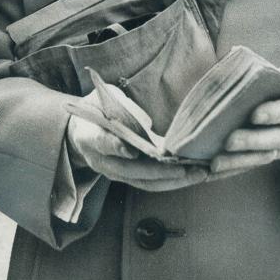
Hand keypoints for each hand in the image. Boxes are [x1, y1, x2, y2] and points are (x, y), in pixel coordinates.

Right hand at [67, 115, 207, 191]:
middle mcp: (102, 161)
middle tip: (185, 169)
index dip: (116, 147)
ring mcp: (116, 172)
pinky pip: (151, 182)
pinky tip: (191, 174)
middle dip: (160, 172)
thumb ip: (120, 106)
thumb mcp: (103, 97)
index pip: (102, 142)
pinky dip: (172, 180)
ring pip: (144, 182)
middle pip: (131, 171)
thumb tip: (145, 122)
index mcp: (89, 137)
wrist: (82, 130)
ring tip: (198, 174)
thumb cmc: (96, 108)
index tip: (132, 150)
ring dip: (172, 181)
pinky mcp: (130, 174)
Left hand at [210, 64, 279, 177]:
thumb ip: (272, 72)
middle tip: (229, 141)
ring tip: (216, 162)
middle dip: (253, 141)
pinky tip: (217, 171)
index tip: (254, 115)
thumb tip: (236, 56)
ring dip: (241, 161)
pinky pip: (260, 164)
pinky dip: (238, 168)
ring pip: (268, 156)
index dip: (275, 113)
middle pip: (279, 138)